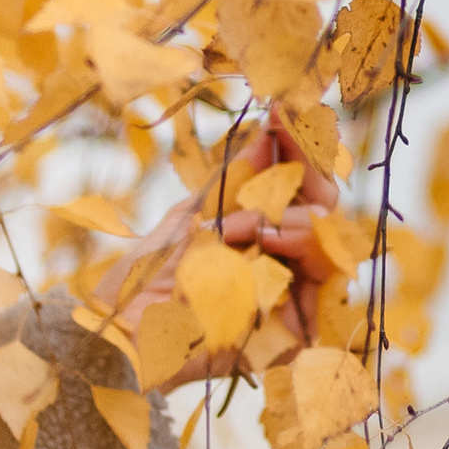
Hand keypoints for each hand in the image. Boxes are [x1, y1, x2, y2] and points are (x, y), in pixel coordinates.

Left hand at [102, 122, 345, 384]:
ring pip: (330, 241)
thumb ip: (236, 181)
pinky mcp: (296, 339)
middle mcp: (285, 271)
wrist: (119, 331)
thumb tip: (269, 135)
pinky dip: (291, 248)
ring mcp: (293, 304)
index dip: (301, 149)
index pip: (304, 191)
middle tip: (272, 148)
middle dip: (303, 172)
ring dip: (283, 218)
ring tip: (233, 226)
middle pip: (327, 210)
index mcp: (262, 242)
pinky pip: (322, 281)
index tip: (282, 109)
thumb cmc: (145, 280)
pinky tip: (256, 240)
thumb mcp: (191, 216)